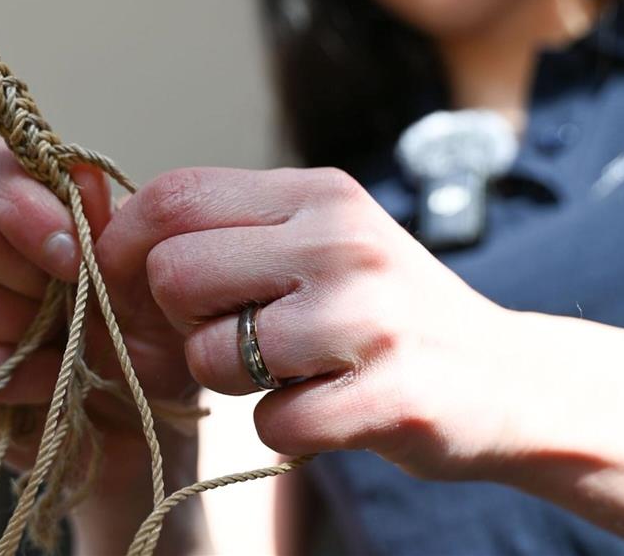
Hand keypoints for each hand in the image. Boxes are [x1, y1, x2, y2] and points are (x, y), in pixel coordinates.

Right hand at [0, 138, 195, 477]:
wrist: (162, 409)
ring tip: (73, 336)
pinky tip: (61, 378)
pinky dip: (17, 374)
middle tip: (69, 280)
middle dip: (8, 249)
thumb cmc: (155, 325)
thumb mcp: (151, 268)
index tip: (76, 243)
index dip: (16, 195)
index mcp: (24, 214)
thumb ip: (112, 218)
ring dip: (15, 314)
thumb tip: (79, 175)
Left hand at [96, 165, 511, 479]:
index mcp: (319, 195)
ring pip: (211, 357)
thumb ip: (235, 235)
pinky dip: (283, 427)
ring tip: (291, 372)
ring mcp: (369, 319)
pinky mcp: (389, 396)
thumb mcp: (323, 242)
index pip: (176, 195)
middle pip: (175, 274)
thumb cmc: (387, 310)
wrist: (508, 377)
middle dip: (182, 321)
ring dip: (231, 381)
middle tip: (231, 335)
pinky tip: (328, 408)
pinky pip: (269, 424)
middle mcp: (343, 242)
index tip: (123, 284)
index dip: (123, 244)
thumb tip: (114, 243)